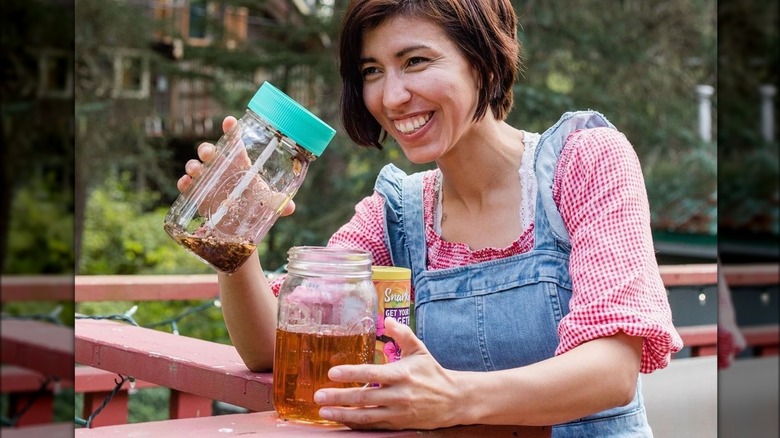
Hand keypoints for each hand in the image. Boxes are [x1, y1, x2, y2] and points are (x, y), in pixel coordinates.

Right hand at [175, 116, 295, 216]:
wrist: (238, 220)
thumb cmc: (253, 200)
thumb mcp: (266, 201)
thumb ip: (277, 202)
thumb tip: (290, 207)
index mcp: (239, 162)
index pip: (234, 141)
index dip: (231, 129)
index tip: (229, 121)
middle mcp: (222, 167)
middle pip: (210, 151)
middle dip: (206, 149)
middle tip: (209, 154)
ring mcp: (208, 179)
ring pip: (196, 165)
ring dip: (193, 165)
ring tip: (195, 171)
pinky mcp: (198, 193)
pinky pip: (187, 184)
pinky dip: (184, 183)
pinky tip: (185, 183)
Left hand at [313, 318, 462, 429]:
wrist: (454, 401)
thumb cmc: (432, 372)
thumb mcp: (419, 349)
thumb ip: (402, 334)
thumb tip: (385, 319)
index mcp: (402, 374)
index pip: (372, 373)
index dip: (351, 373)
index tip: (332, 372)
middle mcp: (399, 395)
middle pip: (364, 397)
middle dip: (339, 397)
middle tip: (318, 395)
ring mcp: (398, 412)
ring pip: (366, 416)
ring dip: (343, 414)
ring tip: (324, 411)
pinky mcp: (398, 425)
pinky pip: (373, 426)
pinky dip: (356, 424)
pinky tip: (342, 421)